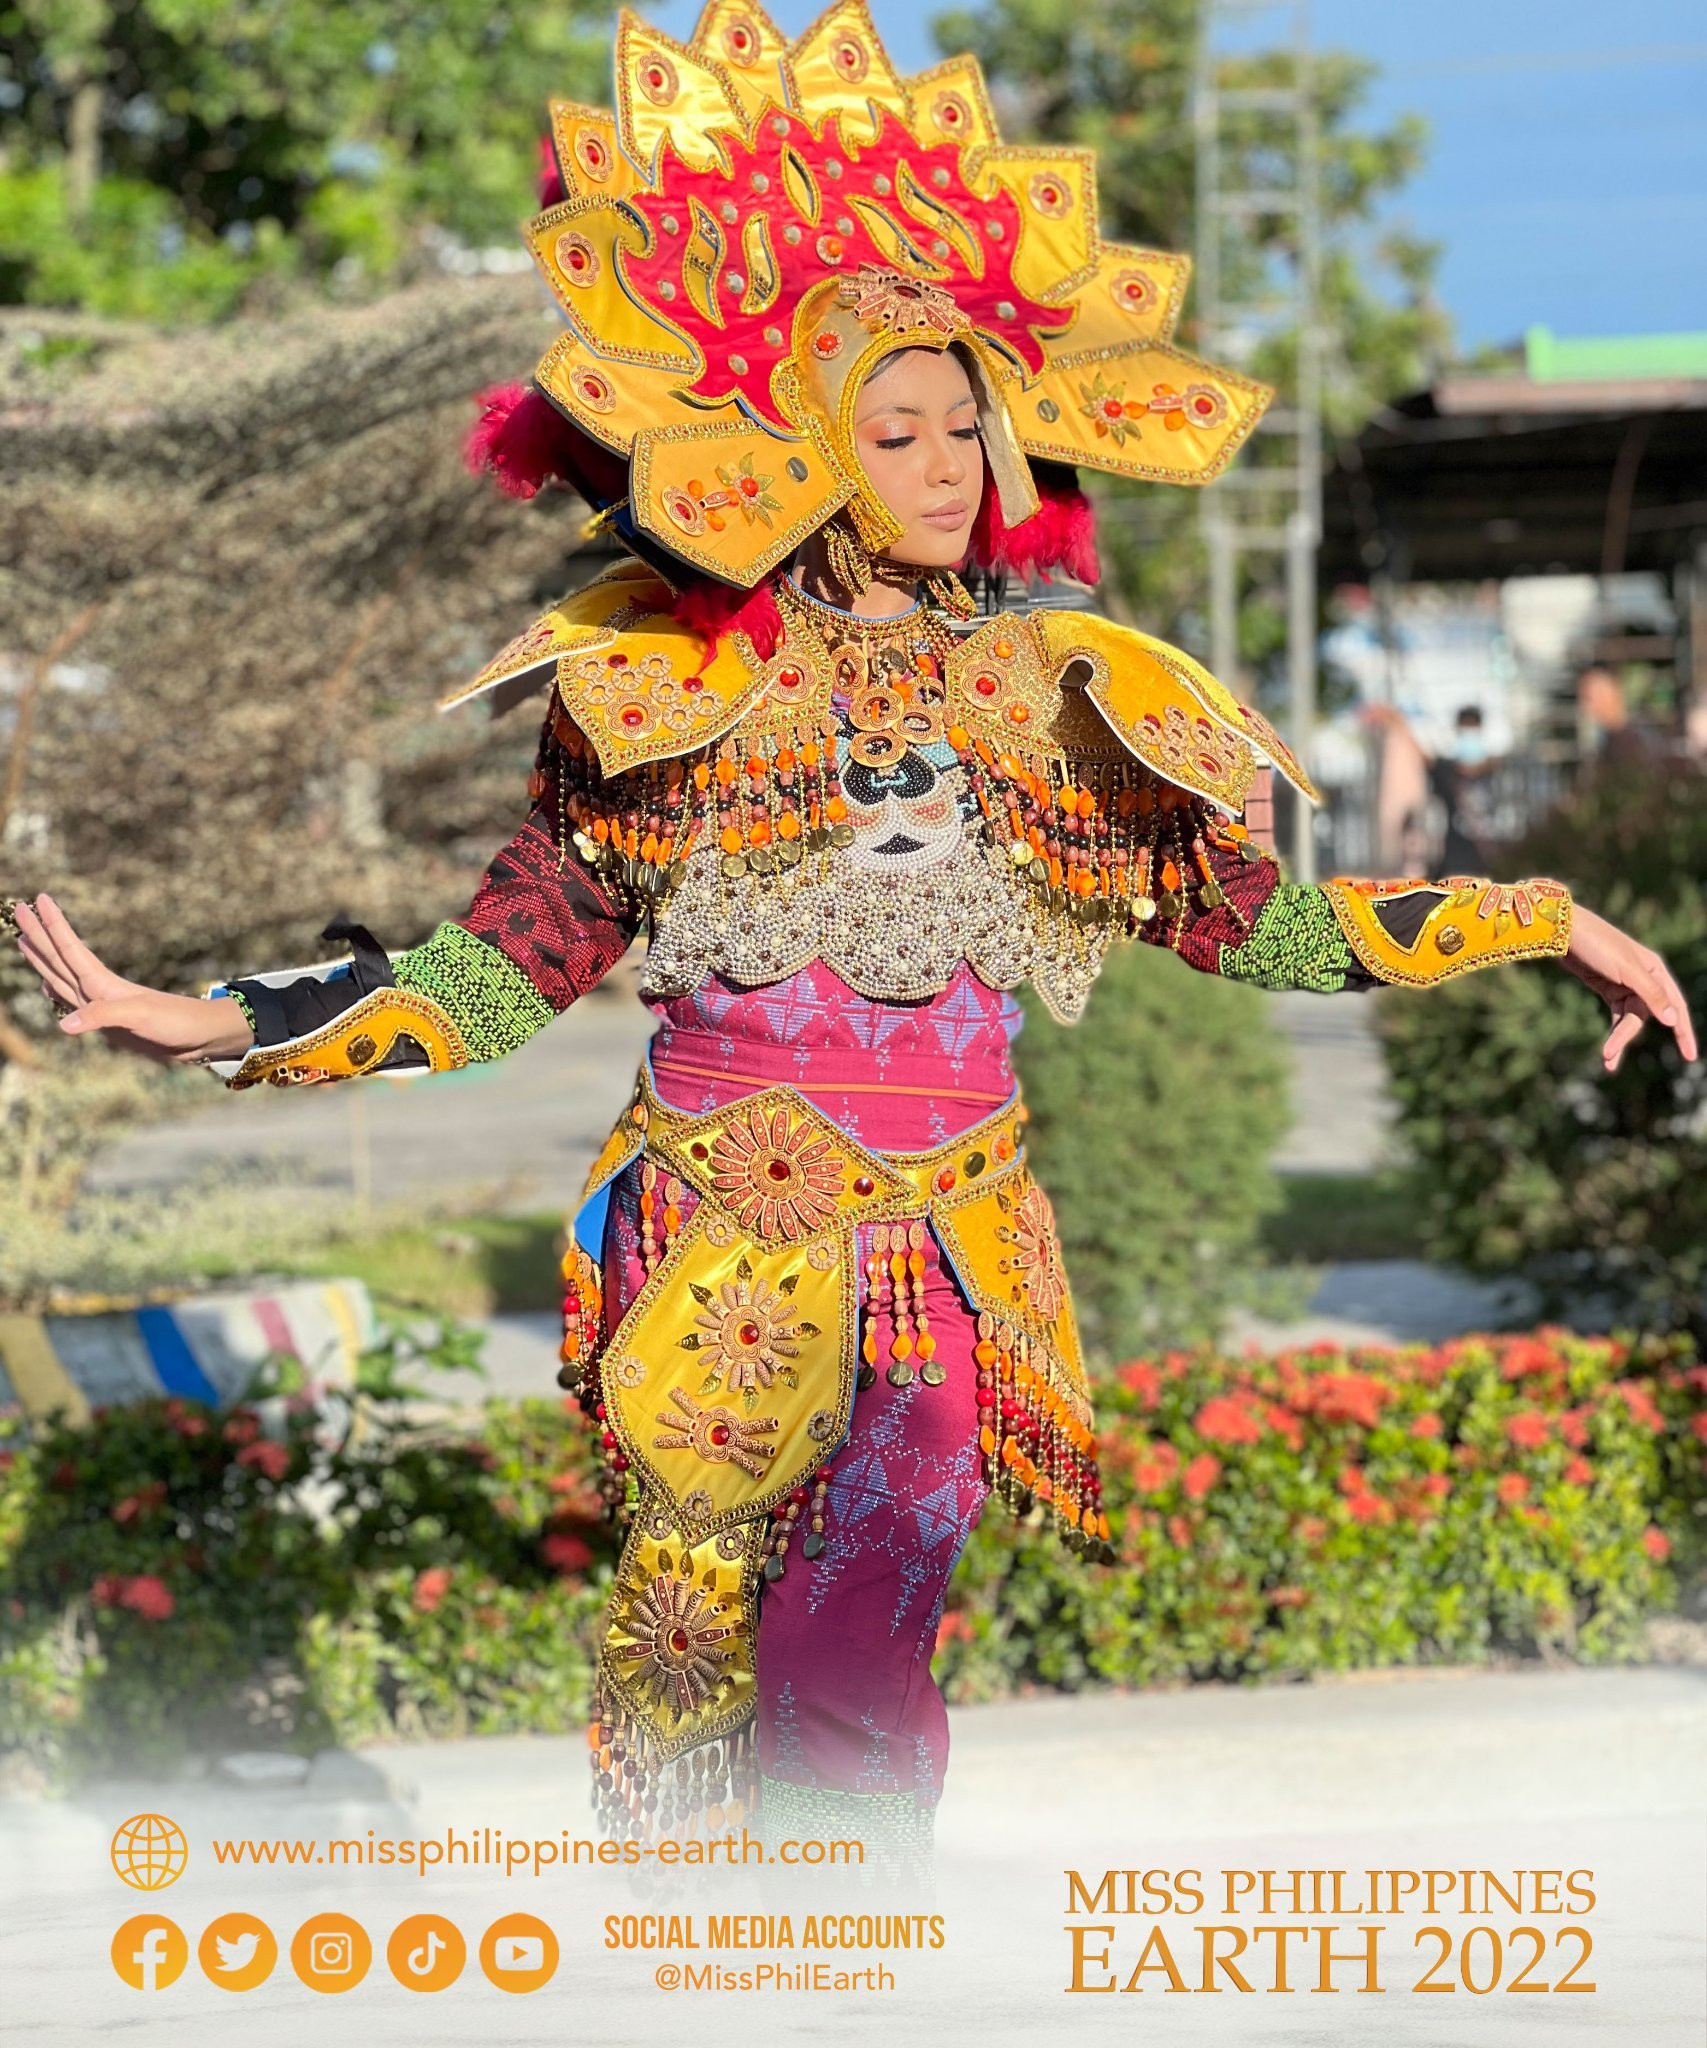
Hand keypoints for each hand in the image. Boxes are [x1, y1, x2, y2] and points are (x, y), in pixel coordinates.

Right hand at [11, 895, 253, 1063]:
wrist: (199, 1038)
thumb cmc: (175, 1023)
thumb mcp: (139, 1017)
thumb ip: (102, 1017)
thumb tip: (64, 1025)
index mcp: (103, 984)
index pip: (70, 949)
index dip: (53, 926)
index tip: (38, 900)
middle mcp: (98, 990)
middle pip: (59, 957)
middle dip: (39, 935)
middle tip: (19, 908)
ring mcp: (101, 1004)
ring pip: (61, 975)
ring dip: (42, 959)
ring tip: (24, 940)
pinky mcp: (107, 1021)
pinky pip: (72, 1002)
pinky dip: (56, 992)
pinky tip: (47, 986)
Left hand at [1560, 903, 1697, 1072]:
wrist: (1563, 931)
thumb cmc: (1598, 944)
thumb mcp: (1626, 969)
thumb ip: (1651, 994)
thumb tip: (1673, 1020)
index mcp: (1655, 970)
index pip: (1675, 1005)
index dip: (1684, 1032)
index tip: (1690, 1057)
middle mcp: (1644, 978)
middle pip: (1644, 1016)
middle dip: (1626, 1037)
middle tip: (1608, 1056)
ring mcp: (1625, 985)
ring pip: (1628, 1019)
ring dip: (1618, 1039)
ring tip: (1607, 1061)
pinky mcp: (1607, 988)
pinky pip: (1616, 1016)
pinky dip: (1613, 1032)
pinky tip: (1609, 1051)